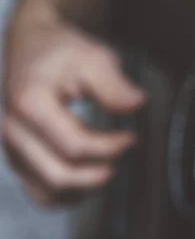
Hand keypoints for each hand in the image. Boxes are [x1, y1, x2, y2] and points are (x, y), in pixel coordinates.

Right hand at [2, 11, 144, 206]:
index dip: (109, 148)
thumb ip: (113, 85)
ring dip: (83, 188)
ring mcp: (11, 147)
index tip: (132, 138)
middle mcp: (12, 130)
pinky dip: (67, 193)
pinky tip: (90, 176)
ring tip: (110, 167)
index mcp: (29, 104)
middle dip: (98, 174)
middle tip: (124, 155)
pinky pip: (39, 192)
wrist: (33, 45)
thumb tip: (137, 104)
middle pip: (59, 175)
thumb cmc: (62, 51)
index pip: (73, 145)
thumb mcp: (93, 58)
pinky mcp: (17, 157)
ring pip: (47, 191)